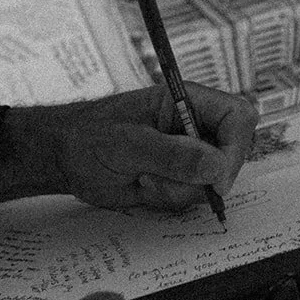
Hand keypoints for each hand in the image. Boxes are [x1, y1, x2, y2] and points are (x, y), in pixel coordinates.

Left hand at [0, 82, 257, 212]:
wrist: (61, 158)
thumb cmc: (87, 137)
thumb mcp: (128, 144)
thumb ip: (174, 155)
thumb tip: (217, 166)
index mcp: (188, 100)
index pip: (238, 117)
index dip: (236, 148)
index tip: (216, 180)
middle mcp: (194, 125)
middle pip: (232, 153)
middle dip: (201, 177)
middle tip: (159, 180)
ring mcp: (188, 152)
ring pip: (212, 181)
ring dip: (178, 190)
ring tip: (142, 179)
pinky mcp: (178, 176)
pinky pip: (192, 196)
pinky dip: (168, 199)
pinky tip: (141, 187)